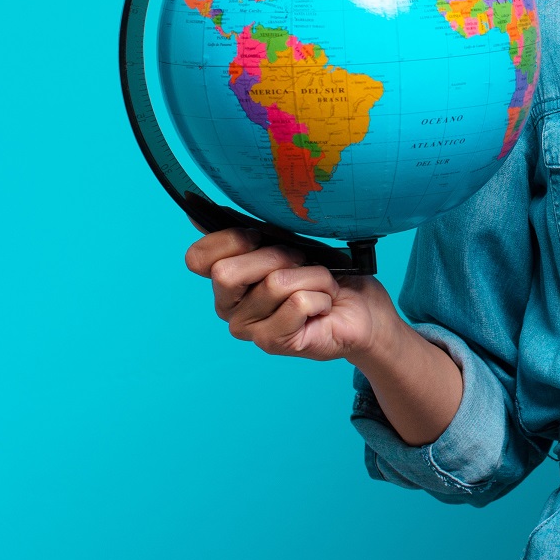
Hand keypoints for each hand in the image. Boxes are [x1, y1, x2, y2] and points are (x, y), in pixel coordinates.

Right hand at [185, 227, 390, 361]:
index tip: (260, 235)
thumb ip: (247, 233)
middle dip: (276, 256)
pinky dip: (321, 296)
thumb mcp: (287, 244)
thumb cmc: (325, 276)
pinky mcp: (273, 343)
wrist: (362, 311)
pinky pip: (298, 303)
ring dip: (311, 276)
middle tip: (301, 263)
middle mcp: (228, 307)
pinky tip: (324, 306)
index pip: (197, 258)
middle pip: (226, 273)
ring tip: (321, 287)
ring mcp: (248, 328)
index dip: (229, 240)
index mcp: (225, 279)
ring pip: (274, 283)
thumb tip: (196, 216)